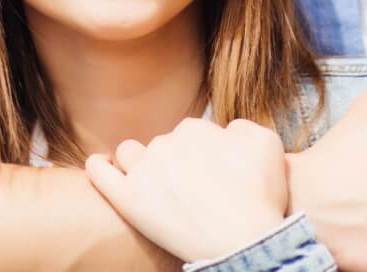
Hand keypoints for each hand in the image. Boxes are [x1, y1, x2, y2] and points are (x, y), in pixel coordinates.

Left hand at [86, 117, 290, 262]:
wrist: (246, 239)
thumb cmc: (261, 196)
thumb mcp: (267, 142)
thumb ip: (242, 127)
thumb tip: (226, 131)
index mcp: (195, 128)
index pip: (191, 135)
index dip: (202, 156)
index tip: (211, 176)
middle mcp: (166, 142)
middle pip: (162, 146)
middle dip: (173, 163)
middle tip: (192, 193)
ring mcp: (144, 171)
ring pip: (130, 153)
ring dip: (137, 163)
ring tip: (151, 185)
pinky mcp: (127, 200)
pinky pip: (100, 173)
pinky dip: (99, 166)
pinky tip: (101, 165)